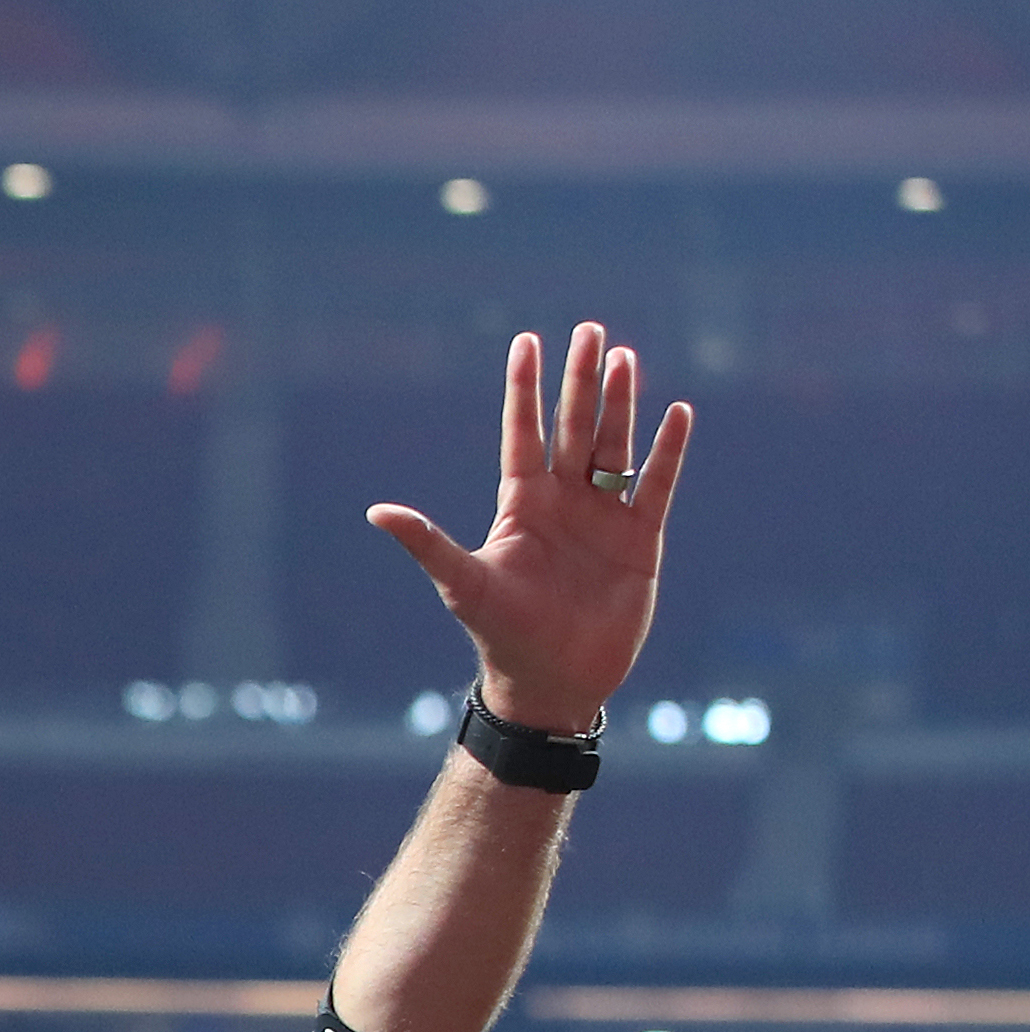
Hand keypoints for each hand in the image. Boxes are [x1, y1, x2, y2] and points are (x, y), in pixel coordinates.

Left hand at [370, 323, 692, 737]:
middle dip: (579, 381)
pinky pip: (656, 484)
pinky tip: (676, 413)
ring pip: (614, 446)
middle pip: (574, 428)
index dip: (524, 390)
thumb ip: (427, 543)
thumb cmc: (502, 633)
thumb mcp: (462, 583)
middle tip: (589, 329)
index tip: (527, 342)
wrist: (552, 680)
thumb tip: (376, 511)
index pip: (522, 433)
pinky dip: (667, 451)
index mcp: (520, 505)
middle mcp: (563, 502)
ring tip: (625, 357)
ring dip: (621, 403)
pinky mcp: (640, 537)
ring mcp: (603, 516)